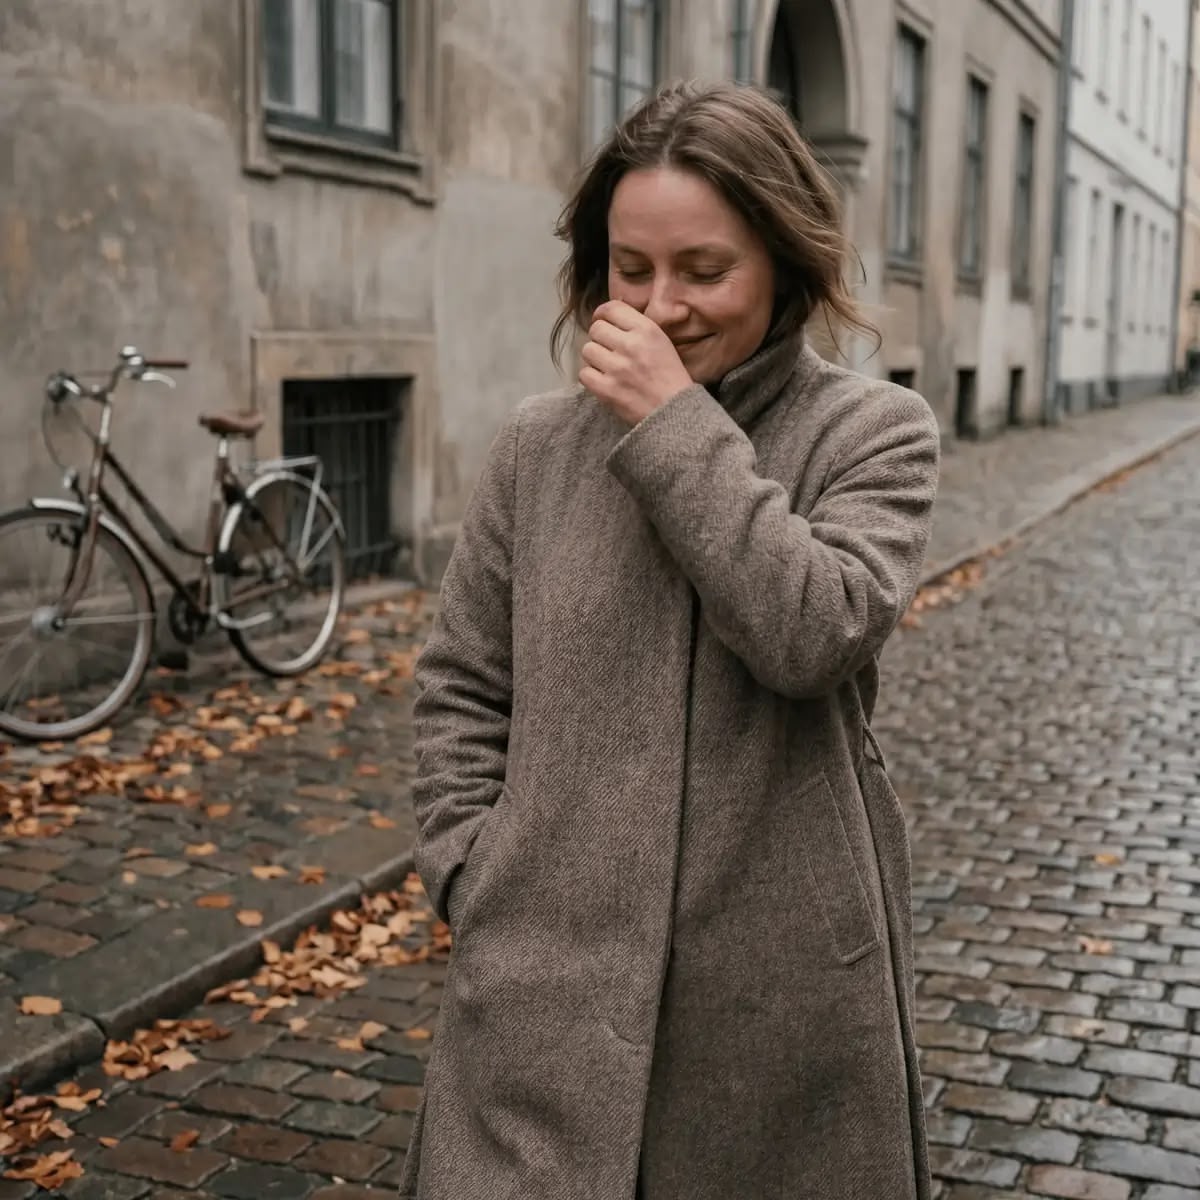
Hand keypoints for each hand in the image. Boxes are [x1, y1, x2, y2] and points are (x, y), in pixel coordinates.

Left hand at [579, 300, 693, 425]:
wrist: (674, 410)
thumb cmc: (669, 376)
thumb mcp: (661, 341)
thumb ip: (636, 327)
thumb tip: (608, 316)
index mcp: (646, 329)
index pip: (611, 308)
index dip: (602, 314)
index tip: (603, 322)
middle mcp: (630, 345)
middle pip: (595, 329)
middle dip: (600, 339)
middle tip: (609, 350)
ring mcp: (617, 368)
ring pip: (587, 350)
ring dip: (594, 358)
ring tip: (607, 366)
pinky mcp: (607, 389)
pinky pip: (584, 374)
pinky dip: (591, 377)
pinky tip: (603, 380)